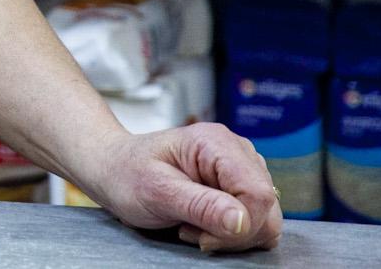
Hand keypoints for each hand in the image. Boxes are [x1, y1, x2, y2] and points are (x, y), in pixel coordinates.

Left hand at [84, 123, 282, 253]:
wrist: (113, 169)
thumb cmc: (127, 174)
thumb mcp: (156, 191)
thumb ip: (201, 206)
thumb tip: (243, 221)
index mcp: (216, 143)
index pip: (258, 194)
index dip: (240, 225)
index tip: (204, 238)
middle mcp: (236, 151)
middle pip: (266, 209)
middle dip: (234, 232)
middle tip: (191, 232)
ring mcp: (241, 168)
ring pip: (265, 218)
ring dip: (231, 234)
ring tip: (191, 225)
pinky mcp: (240, 186)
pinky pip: (256, 221)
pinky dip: (232, 232)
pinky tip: (201, 225)